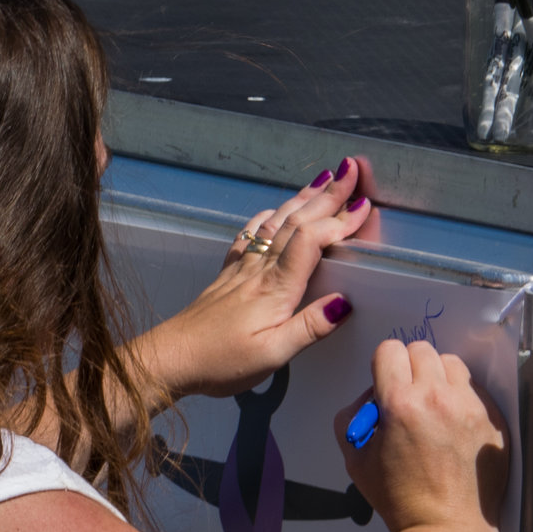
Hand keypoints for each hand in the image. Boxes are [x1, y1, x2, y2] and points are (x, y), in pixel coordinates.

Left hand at [133, 156, 374, 401]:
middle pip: (296, 223)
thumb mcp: (271, 355)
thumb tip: (344, 302)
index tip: (364, 204)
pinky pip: (248, 238)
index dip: (338, 221)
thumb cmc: (218, 362)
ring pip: (275, 224)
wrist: (168, 361)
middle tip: (352, 169)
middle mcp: (258, 271)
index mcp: (275, 288)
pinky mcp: (226, 277)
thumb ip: (309, 327)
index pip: (311, 241)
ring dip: (301, 199)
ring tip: (323, 178)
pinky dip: (265, 219)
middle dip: (327, 195)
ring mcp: (240, 270)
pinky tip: (271, 210)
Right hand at [342, 338, 507, 531]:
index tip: (384, 381)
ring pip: (452, 363)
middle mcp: (438, 398)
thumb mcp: (355, 458)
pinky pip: (474, 389)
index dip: (382, 365)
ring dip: (438, 377)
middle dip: (409, 368)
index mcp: (400, 404)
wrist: (445, 524)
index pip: (390, 350)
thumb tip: (371, 397)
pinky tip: (450, 425)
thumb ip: (353, 417)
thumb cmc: (401, 498)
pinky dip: (459, 397)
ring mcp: (471, 406)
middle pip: (422, 350)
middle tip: (406, 395)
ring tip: (432, 407)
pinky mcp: (493, 418)